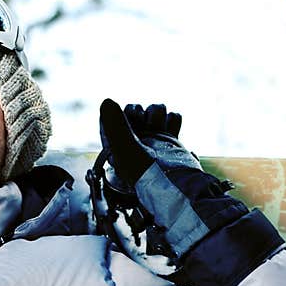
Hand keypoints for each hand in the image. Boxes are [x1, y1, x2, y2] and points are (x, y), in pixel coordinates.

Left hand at [98, 98, 245, 259]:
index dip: (121, 115)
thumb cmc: (149, 173)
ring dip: (159, 115)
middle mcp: (132, 142)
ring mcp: (152, 140)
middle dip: (143, 115)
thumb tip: (106, 101)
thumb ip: (115, 124)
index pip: (112, 116)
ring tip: (160, 131)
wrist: (180, 184)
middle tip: (146, 129)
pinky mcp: (170, 140)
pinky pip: (172, 117)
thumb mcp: (125, 147)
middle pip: (136, 110)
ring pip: (155, 110)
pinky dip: (173, 121)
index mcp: (115, 145)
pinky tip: (171, 132)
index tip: (128, 124)